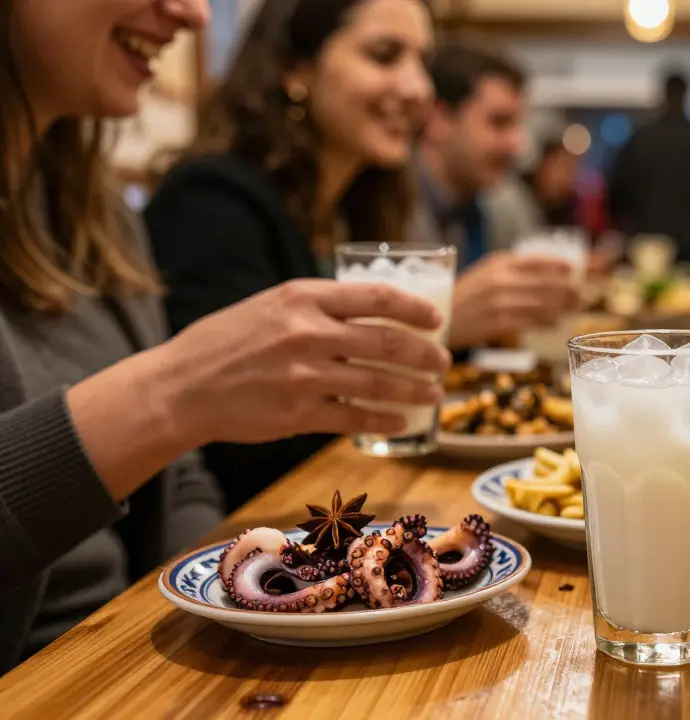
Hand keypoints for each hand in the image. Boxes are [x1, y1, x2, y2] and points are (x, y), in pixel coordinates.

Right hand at [154, 279, 451, 442]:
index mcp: (303, 297)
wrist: (180, 387)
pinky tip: (401, 421)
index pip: (378, 298)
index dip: (416, 309)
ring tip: (432, 393)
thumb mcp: (272, 305)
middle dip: (424, 354)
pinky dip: (384, 420)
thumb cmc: (227, 342)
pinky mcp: (298, 414)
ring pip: (378, 383)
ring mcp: (304, 375)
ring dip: (414, 390)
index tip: (436, 319)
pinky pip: (355, 417)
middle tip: (443, 361)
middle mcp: (307, 333)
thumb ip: (320, 307)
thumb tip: (374, 313)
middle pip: (388, 342)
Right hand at [447, 252, 580, 347]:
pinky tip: (558, 323)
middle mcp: (500, 279)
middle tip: (583, 293)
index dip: (560, 265)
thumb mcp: (487, 272)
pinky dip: (547, 322)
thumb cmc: (467, 296)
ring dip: (563, 306)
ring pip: (542, 303)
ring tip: (576, 307)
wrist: (438, 319)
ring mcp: (499, 301)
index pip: (537, 260)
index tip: (576, 269)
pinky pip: (530, 322)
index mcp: (499, 262)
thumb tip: (552, 272)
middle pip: (545, 283)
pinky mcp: (497, 323)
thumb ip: (513, 270)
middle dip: (569, 288)